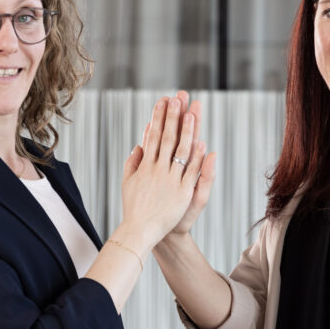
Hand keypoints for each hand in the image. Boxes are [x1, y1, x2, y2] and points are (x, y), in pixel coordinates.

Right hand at [119, 96, 206, 249]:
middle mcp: (158, 170)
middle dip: (174, 116)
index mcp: (146, 165)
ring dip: (187, 131)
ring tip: (192, 112)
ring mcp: (172, 181)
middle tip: (179, 97)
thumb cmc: (135, 208)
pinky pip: (192, 172)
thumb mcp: (128, 183)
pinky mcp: (183, 193)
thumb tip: (138, 146)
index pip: (155, 135)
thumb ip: (133, 163)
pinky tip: (201, 143)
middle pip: (169, 138)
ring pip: (181, 151)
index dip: (160, 117)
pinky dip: (197, 158)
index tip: (164, 100)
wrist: (142, 231)